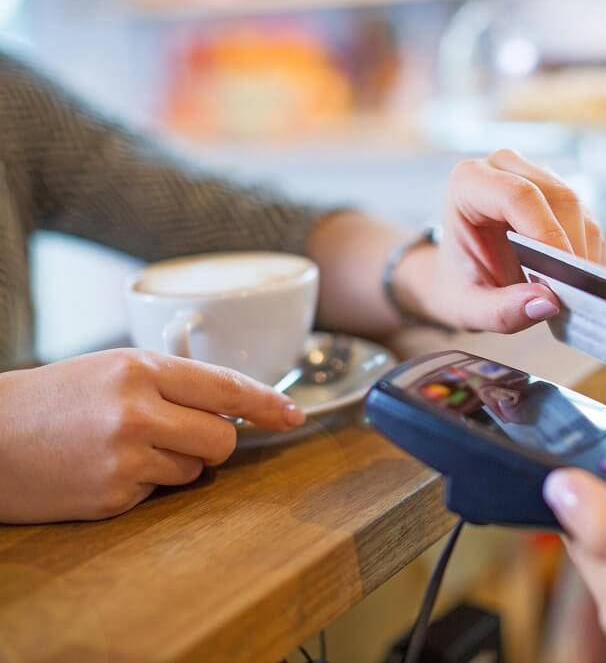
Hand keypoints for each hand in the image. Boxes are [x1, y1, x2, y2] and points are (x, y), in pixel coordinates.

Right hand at [0, 349, 304, 523]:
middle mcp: (137, 411)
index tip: (293, 414)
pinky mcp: (113, 496)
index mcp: (139, 369)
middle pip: (222, 438)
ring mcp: (125, 458)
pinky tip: (104, 470)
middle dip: (213, 442)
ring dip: (175, 464)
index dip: (266, 403)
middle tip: (177, 434)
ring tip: (124, 449)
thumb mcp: (111, 371)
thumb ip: (172, 386)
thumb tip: (233, 411)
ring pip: (195, 470)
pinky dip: (143, 485)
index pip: (225, 387)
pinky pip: (159, 494)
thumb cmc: (52, 401)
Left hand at [399, 149, 604, 332]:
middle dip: (571, 248)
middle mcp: (503, 167)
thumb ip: (501, 311)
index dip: (547, 234)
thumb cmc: (457, 285)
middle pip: (558, 198)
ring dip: (582, 252)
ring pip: (578, 208)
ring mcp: (535, 175)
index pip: (518, 196)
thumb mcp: (468, 308)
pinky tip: (573, 280)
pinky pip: (586, 221)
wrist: (459, 276)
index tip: (564, 278)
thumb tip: (548, 302)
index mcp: (468, 182)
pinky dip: (586, 253)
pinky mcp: (558, 194)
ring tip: (571, 292)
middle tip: (573, 294)